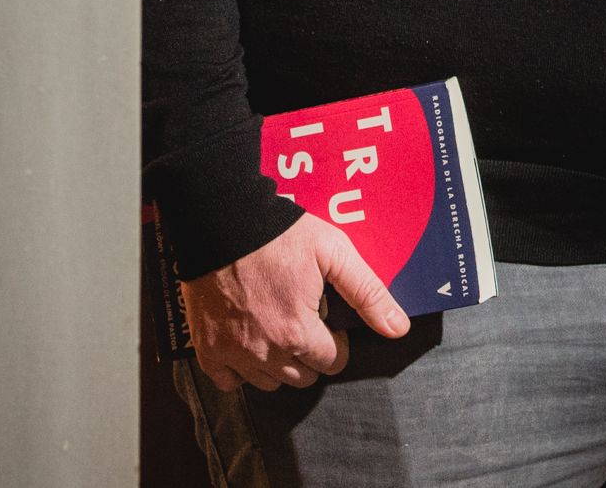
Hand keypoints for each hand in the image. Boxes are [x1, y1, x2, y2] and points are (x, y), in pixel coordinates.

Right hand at [179, 212, 408, 391]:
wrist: (219, 221)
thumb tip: (398, 328)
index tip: (327, 318)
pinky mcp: (207, 348)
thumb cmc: (279, 234)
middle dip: (311, 354)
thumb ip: (367, 293)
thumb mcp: (333, 252)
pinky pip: (229, 382)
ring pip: (268, 383)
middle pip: (302, 377)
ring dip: (279, 364)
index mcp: (298, 332)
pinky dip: (241, 370)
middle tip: (304, 320)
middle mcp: (264, 353)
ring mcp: (232, 353)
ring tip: (278, 328)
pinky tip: (249, 342)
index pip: (333, 362)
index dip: (337, 341)